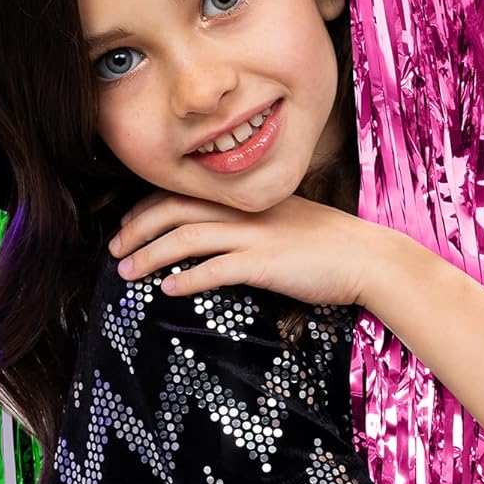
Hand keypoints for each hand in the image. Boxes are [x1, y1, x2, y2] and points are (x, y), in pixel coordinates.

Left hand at [107, 190, 391, 307]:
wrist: (368, 258)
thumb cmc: (330, 246)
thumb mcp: (285, 223)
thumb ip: (251, 226)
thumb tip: (219, 243)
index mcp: (247, 199)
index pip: (185, 193)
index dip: (149, 208)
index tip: (129, 226)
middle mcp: (246, 211)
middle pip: (175, 209)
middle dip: (137, 228)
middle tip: (115, 250)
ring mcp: (255, 235)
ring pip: (186, 236)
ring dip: (150, 255)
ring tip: (127, 273)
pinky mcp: (265, 263)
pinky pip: (215, 268)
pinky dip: (187, 279)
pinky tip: (168, 291)